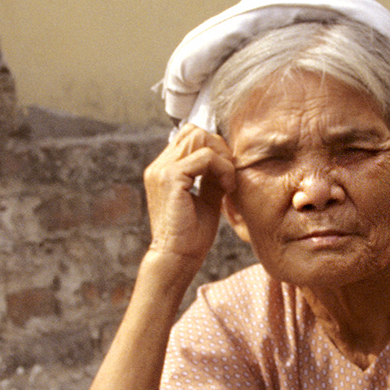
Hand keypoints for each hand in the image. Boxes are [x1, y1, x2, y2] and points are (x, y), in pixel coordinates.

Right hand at [143, 125, 236, 265]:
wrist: (177, 258)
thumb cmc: (191, 236)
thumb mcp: (206, 199)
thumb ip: (212, 176)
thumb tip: (227, 159)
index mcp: (163, 170)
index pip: (189, 137)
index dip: (214, 148)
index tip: (227, 173)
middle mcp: (159, 166)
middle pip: (195, 131)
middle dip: (219, 148)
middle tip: (230, 175)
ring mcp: (162, 170)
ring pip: (200, 137)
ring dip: (222, 157)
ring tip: (228, 182)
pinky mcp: (171, 178)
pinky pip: (205, 156)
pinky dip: (222, 168)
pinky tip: (227, 188)